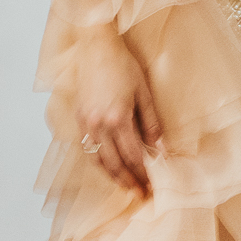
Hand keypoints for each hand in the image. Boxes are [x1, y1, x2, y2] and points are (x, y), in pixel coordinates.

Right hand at [74, 26, 161, 197]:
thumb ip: (152, 122)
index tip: (152, 186)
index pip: (133, 156)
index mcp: (117, 118)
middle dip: (128, 181)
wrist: (94, 46)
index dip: (143, 174)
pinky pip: (88, 147)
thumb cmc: (122, 64)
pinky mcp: (78, 117)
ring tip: (126, 185)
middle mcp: (98, 124)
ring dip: (112, 175)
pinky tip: (109, 166)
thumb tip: (161, 149)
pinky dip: (99, 161)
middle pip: (114, 163)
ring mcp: (85, 122)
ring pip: (98, 159)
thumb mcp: (144, 92)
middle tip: (141, 194)